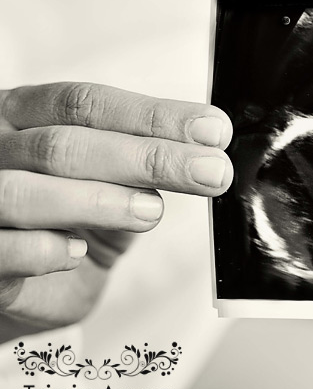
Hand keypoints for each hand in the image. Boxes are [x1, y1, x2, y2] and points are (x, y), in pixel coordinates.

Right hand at [0, 82, 232, 337]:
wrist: (29, 285)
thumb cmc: (73, 217)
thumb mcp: (117, 182)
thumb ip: (149, 161)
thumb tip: (212, 150)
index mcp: (25, 115)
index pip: (87, 104)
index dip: (154, 116)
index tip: (215, 132)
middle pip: (63, 145)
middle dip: (147, 158)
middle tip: (211, 172)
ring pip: (22, 193)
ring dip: (95, 201)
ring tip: (152, 212)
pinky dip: (39, 251)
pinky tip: (75, 253)